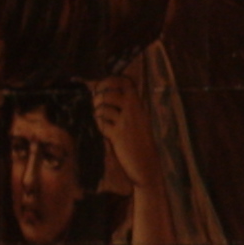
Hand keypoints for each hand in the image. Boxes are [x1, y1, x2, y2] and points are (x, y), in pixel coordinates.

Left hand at [89, 72, 153, 186]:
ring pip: (103, 107)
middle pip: (110, 92)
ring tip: (100, 117)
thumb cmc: (140, 141)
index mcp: (139, 105)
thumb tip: (105, 92)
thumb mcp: (137, 120)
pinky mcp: (117, 135)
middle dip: (98, 96)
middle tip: (97, 103)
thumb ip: (124, 106)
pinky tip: (104, 130)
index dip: (110, 81)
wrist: (146, 163)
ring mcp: (126, 122)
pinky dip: (99, 125)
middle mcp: (134, 110)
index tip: (102, 87)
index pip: (125, 82)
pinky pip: (101, 123)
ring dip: (97, 111)